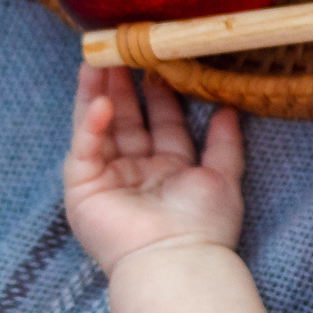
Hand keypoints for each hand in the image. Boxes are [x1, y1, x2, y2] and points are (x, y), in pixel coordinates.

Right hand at [63, 64, 245, 275]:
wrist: (176, 260)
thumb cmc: (204, 227)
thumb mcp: (223, 176)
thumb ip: (225, 143)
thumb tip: (229, 108)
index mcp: (169, 172)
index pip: (162, 125)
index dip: (159, 95)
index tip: (158, 64)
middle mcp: (137, 173)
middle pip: (127, 121)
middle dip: (123, 87)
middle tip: (122, 52)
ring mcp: (108, 179)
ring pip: (99, 127)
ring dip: (97, 94)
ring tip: (97, 61)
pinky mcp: (83, 189)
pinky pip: (84, 149)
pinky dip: (91, 125)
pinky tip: (100, 102)